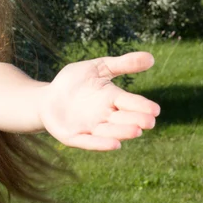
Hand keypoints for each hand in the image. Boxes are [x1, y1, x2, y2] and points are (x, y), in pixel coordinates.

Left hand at [39, 52, 160, 150]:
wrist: (47, 97)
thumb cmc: (75, 82)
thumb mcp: (97, 68)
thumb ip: (122, 64)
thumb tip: (152, 57)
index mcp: (112, 98)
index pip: (130, 102)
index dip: (142, 106)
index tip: (155, 109)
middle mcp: (105, 116)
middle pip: (124, 119)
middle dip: (136, 120)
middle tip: (149, 122)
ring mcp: (91, 127)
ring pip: (110, 132)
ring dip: (122, 132)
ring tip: (136, 131)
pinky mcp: (74, 137)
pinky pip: (89, 142)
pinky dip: (101, 144)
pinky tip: (115, 145)